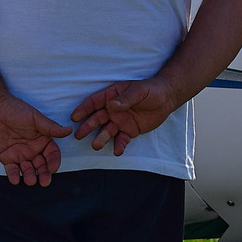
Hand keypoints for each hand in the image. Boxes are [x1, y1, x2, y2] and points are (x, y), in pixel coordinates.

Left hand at [0, 95, 70, 185]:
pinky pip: (11, 169)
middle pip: (42, 165)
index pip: (52, 154)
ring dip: (30, 176)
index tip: (52, 168)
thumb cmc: (16, 110)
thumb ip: (51, 127)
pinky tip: (15, 179)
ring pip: (28, 170)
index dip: (54, 161)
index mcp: (43, 140)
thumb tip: (69, 130)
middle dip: (44, 174)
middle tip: (44, 182)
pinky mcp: (7, 158)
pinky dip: (13, 175)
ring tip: (30, 181)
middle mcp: (33, 150)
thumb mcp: (35, 118)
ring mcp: (20, 155)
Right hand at [69, 78, 184, 155]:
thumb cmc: (150, 90)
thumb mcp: (139, 91)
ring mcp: (120, 121)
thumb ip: (126, 98)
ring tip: (95, 146)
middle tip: (78, 135)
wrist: (166, 99)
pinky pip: (121, 139)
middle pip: (97, 119)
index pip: (94, 103)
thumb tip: (112, 105)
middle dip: (87, 127)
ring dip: (101, 138)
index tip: (74, 117)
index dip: (84, 109)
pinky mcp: (129, 131)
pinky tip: (116, 151)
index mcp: (112, 96)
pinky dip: (119, 145)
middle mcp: (113, 110)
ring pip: (107, 131)